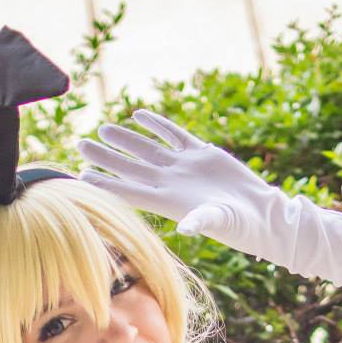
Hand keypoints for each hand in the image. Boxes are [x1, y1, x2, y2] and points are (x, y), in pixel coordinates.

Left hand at [76, 108, 278, 249]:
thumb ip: (201, 221)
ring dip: (125, 139)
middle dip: (105, 157)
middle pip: (130, 167)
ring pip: (148, 148)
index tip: (80, 176)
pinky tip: (139, 115)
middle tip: (79, 144)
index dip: (105, 182)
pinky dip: (157, 124)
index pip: (129, 190)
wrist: (262, 214)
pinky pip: (174, 135)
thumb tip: (186, 227)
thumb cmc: (241, 226)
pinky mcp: (201, 153)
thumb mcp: (220, 222)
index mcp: (169, 200)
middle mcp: (171, 182)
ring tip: (103, 129)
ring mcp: (185, 166)